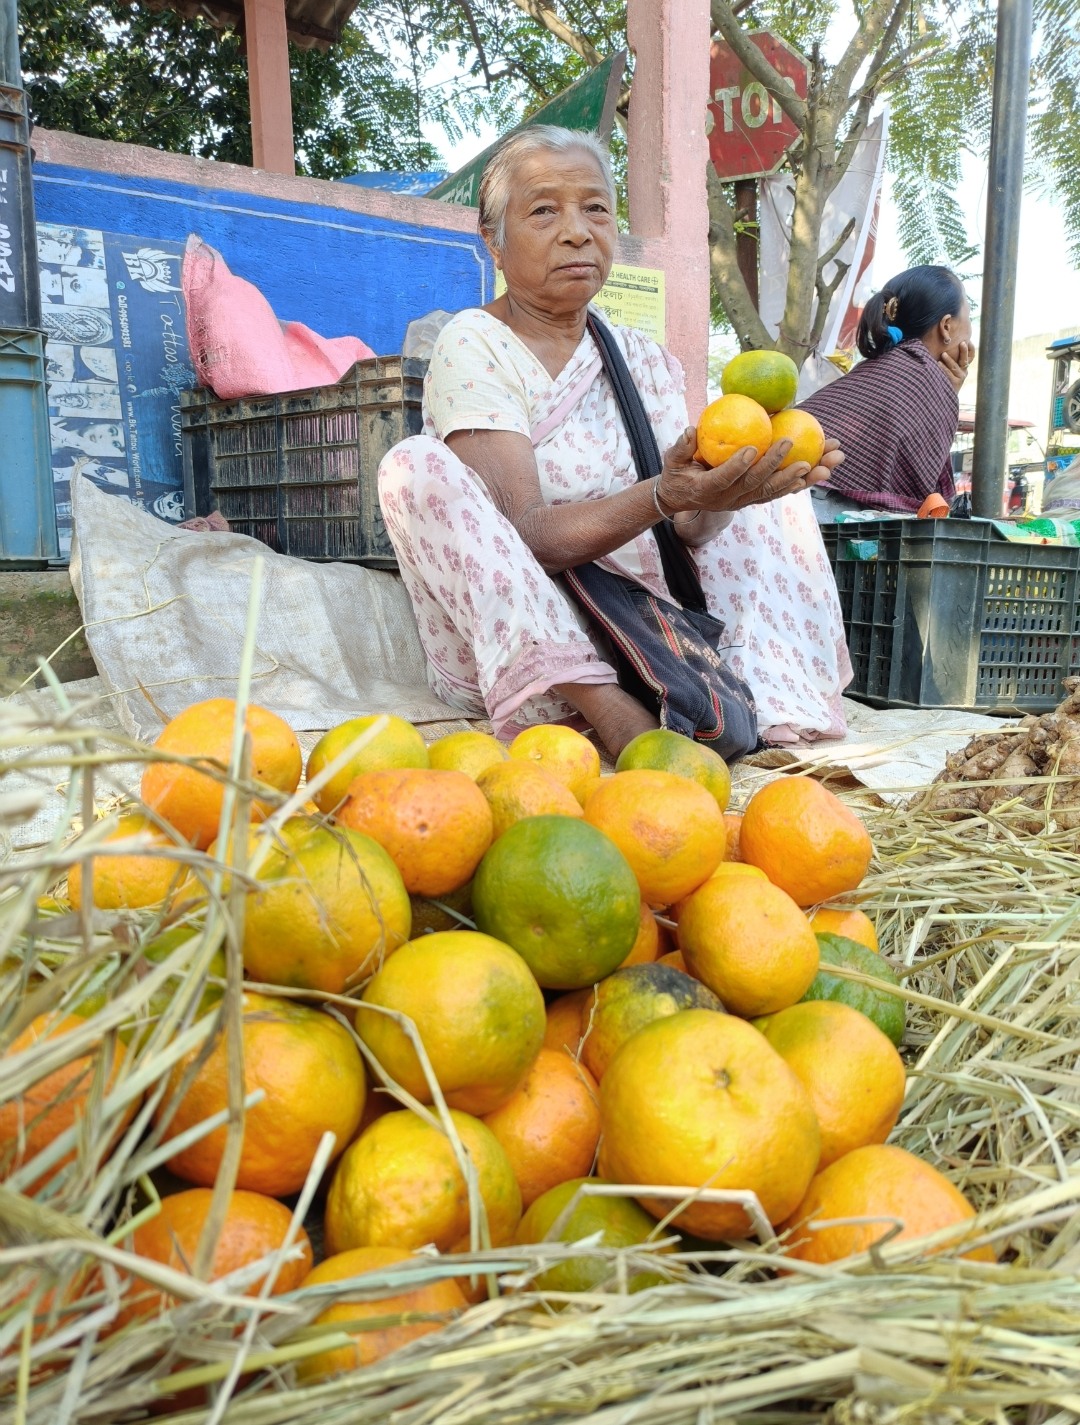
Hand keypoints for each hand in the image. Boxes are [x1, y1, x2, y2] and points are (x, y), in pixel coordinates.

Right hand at [658, 428, 843, 513]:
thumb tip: (690, 430)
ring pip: (773, 491)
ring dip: (799, 478)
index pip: (723, 478)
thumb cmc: (677, 474)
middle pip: (755, 484)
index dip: (737, 465)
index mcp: (706, 489)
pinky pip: (778, 492)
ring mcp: (743, 501)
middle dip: (775, 465)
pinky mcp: (753, 499)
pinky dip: (798, 484)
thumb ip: (680, 447)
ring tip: (821, 465)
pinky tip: (818, 473)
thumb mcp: (672, 461)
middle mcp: (728, 499)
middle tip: (791, 444)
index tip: (751, 448)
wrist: (683, 499)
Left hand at [940, 340, 973, 393]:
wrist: (945, 398)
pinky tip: (938, 363)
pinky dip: (943, 368)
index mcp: (964, 367)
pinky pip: (948, 374)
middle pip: (965, 359)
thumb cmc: (945, 380)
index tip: (969, 340)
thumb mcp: (951, 369)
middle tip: (962, 342)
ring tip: (943, 354)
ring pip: (955, 367)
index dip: (971, 348)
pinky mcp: (955, 383)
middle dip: (964, 351)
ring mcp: (960, 378)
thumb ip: (951, 360)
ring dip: (949, 360)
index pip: (971, 356)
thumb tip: (945, 346)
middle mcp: (964, 372)